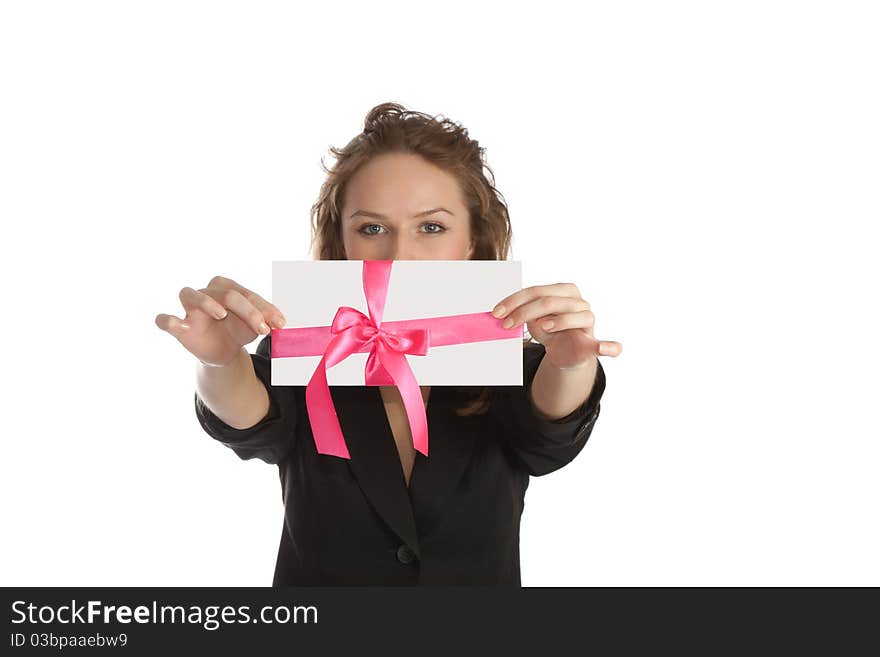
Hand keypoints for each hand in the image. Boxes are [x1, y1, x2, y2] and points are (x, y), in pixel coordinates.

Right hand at [155, 275, 286, 366]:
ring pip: (190, 294)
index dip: (265, 308)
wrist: (224, 353)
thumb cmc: (239, 331)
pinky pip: (165, 320)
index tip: (280, 324)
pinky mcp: (179, 327)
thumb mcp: (254, 327)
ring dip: (206, 302)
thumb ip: (265, 322)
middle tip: (263, 329)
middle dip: (249, 311)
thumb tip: (280, 324)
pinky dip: (168, 320)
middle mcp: (207, 292)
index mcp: (227, 287)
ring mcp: (190, 308)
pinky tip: (179, 326)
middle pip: (226, 294)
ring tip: (222, 314)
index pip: (246, 294)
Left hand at [492, 283, 621, 369]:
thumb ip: (521, 313)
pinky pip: (605, 344)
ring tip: (542, 328)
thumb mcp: (533, 319)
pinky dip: (609, 346)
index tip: (497, 312)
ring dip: (557, 321)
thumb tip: (500, 313)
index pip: (536, 291)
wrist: (565, 352)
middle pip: (549, 301)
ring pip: (573, 315)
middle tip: (506, 324)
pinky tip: (605, 348)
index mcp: (563, 290)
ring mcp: (587, 320)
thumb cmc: (548, 329)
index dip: (514, 301)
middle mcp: (577, 301)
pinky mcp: (593, 342)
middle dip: (524, 312)